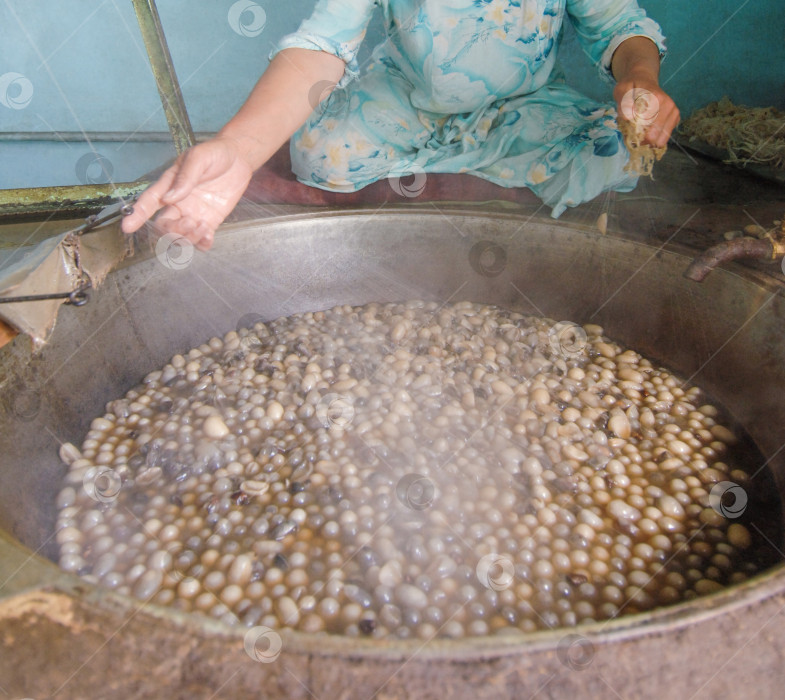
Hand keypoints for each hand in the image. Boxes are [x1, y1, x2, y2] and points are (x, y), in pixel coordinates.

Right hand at [121, 136, 255, 250]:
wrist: (238, 157)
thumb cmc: (214, 154)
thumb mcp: (198, 158)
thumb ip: (185, 178)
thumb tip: (169, 199)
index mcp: (169, 186)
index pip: (148, 203)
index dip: (137, 215)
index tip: (127, 226)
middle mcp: (178, 204)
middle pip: (164, 227)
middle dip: (172, 232)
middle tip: (189, 221)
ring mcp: (194, 214)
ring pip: (181, 237)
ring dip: (188, 238)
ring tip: (202, 226)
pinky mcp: (210, 221)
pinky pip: (201, 241)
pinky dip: (202, 244)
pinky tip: (208, 235)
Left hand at [613, 74, 679, 148]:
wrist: (643, 79)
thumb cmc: (631, 86)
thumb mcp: (622, 90)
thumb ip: (624, 102)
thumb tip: (628, 116)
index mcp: (657, 98)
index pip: (645, 126)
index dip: (633, 132)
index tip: (626, 129)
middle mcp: (669, 106)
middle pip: (653, 136)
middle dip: (640, 139)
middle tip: (631, 134)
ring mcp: (674, 113)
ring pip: (660, 141)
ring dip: (647, 142)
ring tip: (638, 134)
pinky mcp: (675, 119)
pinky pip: (663, 139)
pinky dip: (654, 141)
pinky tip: (647, 133)